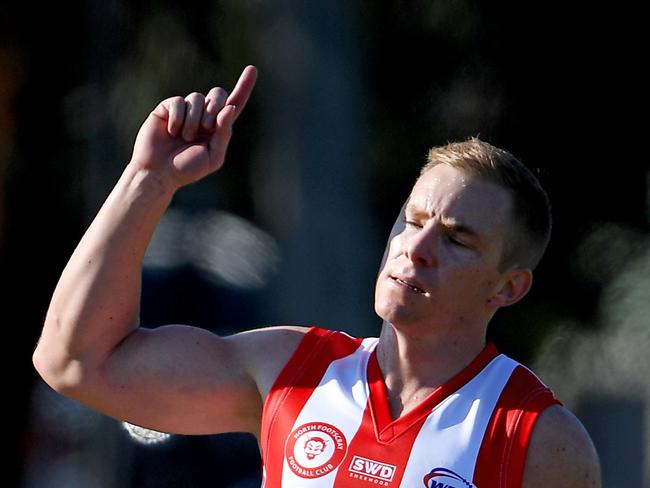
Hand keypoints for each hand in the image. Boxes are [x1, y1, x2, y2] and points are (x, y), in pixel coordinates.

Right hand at [131, 65, 256, 188]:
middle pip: (218, 93)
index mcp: (218, 127)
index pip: (235, 103)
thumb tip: (231, 108)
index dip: (244, 86)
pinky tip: (171, 131)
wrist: (158, 173)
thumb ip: (224, 134)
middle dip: (215, 108)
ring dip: (194, 120)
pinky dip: (178, 118)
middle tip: (206, 127)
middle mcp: (203, 115)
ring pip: (197, 97)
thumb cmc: (186, 169)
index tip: (252, 69)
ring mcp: (185, 110)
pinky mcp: (167, 107)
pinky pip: (178, 102)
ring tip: (185, 137)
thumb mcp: (213, 157)